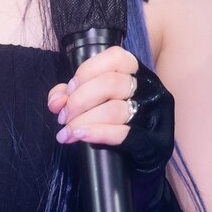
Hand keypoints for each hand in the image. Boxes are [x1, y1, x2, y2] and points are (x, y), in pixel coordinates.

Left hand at [47, 48, 173, 176]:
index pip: (114, 57)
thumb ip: (73, 94)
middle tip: (63, 117)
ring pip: (115, 109)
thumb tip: (56, 100)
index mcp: (137, 72)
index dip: (85, 73)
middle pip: (110, 83)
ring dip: (83, 120)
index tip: (68, 90)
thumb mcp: (97, 99)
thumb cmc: (118, 119)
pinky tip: (80, 136)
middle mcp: (149, 88)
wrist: (147, 154)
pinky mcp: (155, 140)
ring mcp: (154, 114)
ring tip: (67, 132)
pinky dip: (97, 133)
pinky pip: (124, 134)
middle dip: (78, 100)